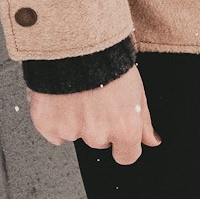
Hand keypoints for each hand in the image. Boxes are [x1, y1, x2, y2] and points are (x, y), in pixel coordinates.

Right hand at [27, 65, 160, 165]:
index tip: (117, 132)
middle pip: (99, 143)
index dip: (123, 144)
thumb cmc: (108, 60)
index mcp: (124, 129)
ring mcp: (71, 131)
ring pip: (76, 135)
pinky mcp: (48, 123)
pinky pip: (53, 131)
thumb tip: (151, 141)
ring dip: (76, 120)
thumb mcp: (137, 89)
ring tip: (78, 93)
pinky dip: (55, 119)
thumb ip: (144, 120)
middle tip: (95, 99)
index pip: (126, 157)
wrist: (76, 42)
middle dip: (98, 125)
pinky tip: (61, 99)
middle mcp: (98, 135)